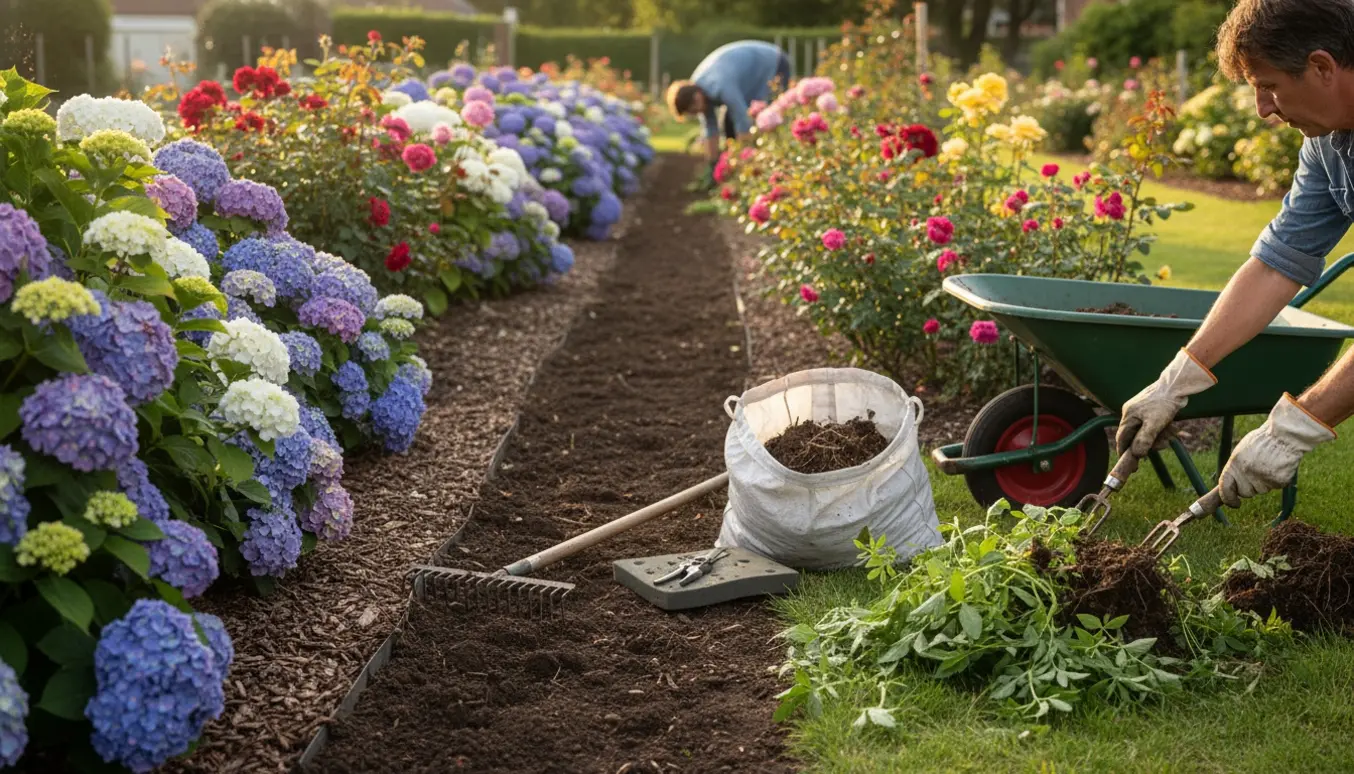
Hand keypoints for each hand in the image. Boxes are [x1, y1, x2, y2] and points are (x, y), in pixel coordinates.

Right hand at [1115, 349, 1216, 457]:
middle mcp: (1132, 413)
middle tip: (1164, 445)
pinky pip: (1156, 425)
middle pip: (1136, 436)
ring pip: (1148, 431)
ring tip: (1174, 434)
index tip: (1131, 465)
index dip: (1125, 452)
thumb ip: (1144, 439)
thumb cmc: (1164, 403)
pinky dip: (1165, 430)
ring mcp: (1142, 412)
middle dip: (1150, 443)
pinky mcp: (1152, 411)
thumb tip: (1136, 454)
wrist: (1176, 385)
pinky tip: (1176, 430)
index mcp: (1128, 416)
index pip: (1122, 439)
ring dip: (1161, 436)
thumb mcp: (1154, 424)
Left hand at [1219, 393, 1334, 506]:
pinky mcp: (1279, 481)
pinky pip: (1275, 487)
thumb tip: (1230, 485)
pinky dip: (1277, 480)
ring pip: (1261, 490)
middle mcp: (1247, 472)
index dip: (1228, 499)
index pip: (1225, 488)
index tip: (1234, 503)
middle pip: (1245, 493)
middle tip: (1257, 473)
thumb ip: (1235, 468)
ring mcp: (1263, 478)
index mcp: (1234, 464)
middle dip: (1250, 487)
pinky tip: (1278, 467)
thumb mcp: (1241, 452)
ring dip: (1264, 483)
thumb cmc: (1262, 441)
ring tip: (1269, 465)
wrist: (1284, 436)